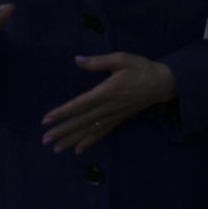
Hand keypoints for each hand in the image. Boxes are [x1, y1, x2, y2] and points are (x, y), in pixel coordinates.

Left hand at [41, 52, 176, 154]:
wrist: (161, 83)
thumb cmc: (140, 68)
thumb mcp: (120, 59)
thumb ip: (97, 61)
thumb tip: (77, 59)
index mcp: (106, 91)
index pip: (79, 105)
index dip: (62, 112)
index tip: (47, 119)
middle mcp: (108, 107)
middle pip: (81, 121)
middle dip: (62, 131)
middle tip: (45, 139)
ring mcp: (113, 115)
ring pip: (89, 130)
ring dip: (72, 139)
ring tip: (56, 148)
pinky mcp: (119, 120)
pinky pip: (102, 133)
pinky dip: (89, 142)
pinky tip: (78, 149)